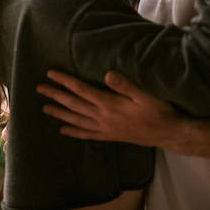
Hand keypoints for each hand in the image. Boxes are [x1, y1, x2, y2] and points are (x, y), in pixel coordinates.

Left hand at [37, 69, 180, 145]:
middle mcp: (103, 117)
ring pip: (77, 120)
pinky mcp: (110, 136)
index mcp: (109, 104)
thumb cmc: (159, 110)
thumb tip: (107, 73)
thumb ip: (125, 84)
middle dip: (56, 95)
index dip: (65, 80)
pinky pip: (87, 134)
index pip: (82, 90)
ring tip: (45, 108)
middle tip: (39, 88)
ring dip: (60, 113)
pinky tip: (64, 131)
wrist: (169, 133)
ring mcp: (106, 128)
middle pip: (74, 104)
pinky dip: (74, 131)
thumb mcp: (145, 93)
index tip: (51, 73)